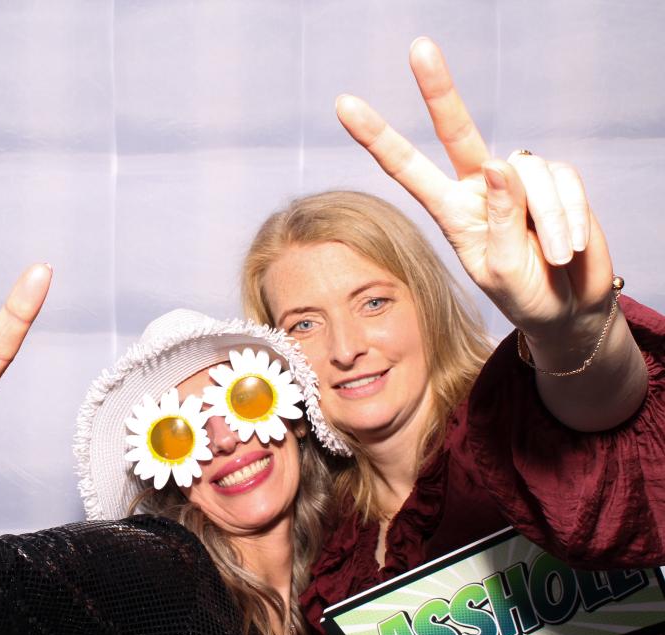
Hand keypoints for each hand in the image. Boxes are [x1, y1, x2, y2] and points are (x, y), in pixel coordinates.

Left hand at [335, 37, 613, 343]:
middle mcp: (479, 187)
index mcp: (450, 210)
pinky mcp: (557, 179)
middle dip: (440, 89)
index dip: (377, 137)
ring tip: (553, 257)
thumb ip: (498, 220)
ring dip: (545, 218)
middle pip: (457, 129)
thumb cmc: (522, 295)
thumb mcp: (500, 269)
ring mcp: (518, 181)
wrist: (566, 308)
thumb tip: (497, 165)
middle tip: (419, 48)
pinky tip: (568, 247)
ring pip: (525, 172)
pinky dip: (568, 215)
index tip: (344, 104)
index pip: (407, 168)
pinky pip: (561, 181)